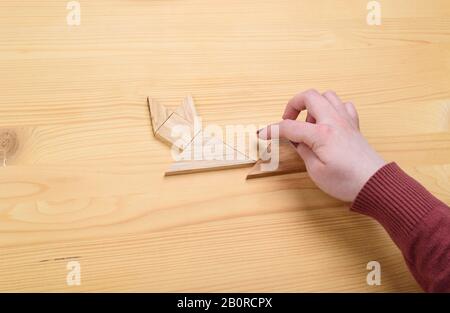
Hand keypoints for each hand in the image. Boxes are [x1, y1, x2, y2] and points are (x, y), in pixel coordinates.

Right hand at [258, 89, 385, 201]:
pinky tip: (328, 123)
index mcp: (321, 133)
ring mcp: (346, 120)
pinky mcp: (354, 126)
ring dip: (313, 105)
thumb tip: (297, 141)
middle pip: (309, 96)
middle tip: (288, 120)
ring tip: (308, 123)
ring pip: (327, 96)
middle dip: (293, 105)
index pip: (290, 126)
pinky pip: (343, 106)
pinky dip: (332, 109)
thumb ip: (303, 151)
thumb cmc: (346, 181)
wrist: (375, 184)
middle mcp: (333, 121)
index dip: (273, 130)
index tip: (262, 134)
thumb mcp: (316, 171)